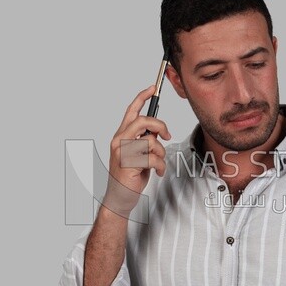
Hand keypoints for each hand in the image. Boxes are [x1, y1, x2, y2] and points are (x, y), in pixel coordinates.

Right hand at [103, 85, 171, 216]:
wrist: (120, 197)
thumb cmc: (130, 176)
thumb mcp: (139, 154)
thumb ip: (145, 140)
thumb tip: (158, 132)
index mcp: (121, 136)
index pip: (131, 111)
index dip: (142, 98)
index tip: (152, 88)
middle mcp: (119, 141)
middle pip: (144, 121)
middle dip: (161, 126)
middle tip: (166, 136)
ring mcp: (123, 152)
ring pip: (151, 141)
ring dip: (161, 153)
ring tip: (158, 163)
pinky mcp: (129, 164)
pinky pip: (153, 158)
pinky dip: (160, 166)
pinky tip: (157, 172)